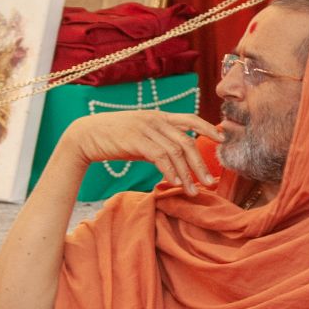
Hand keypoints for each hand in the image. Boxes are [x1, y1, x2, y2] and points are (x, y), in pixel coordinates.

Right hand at [62, 109, 222, 195]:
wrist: (86, 135)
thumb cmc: (114, 138)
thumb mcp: (141, 136)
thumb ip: (159, 143)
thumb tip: (176, 159)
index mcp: (159, 116)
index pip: (190, 118)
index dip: (208, 128)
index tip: (222, 139)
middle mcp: (156, 119)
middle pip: (187, 141)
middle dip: (200, 163)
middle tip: (210, 182)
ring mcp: (146, 128)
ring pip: (176, 152)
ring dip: (186, 174)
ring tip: (193, 191)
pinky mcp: (136, 140)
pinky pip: (160, 157)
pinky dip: (170, 171)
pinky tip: (174, 183)